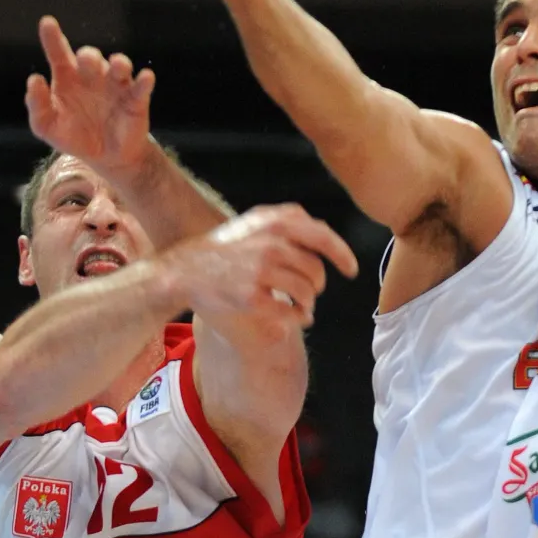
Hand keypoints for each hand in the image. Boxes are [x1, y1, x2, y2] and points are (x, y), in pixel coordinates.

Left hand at [24, 16, 155, 175]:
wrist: (107, 158)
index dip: (52, 38)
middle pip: (91, 57)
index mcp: (68, 79)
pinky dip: (145, 80)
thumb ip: (37, 105)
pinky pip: (142, 86)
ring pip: (120, 66)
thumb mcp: (46, 126)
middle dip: (89, 56)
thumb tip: (34, 79)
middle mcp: (92, 77)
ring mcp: (116, 86)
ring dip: (120, 63)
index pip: (59, 54)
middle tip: (87, 61)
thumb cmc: (74, 137)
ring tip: (118, 66)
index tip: (47, 22)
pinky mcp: (136, 100)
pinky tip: (146, 77)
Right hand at [172, 203, 359, 326]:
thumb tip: (319, 226)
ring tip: (302, 307)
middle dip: (317, 285)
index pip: (322, 236)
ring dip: (308, 304)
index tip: (352, 270)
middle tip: (311, 291)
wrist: (185, 270)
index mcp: (275, 223)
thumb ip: (286, 220)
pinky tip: (293, 318)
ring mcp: (261, 270)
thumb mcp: (254, 221)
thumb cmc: (224, 247)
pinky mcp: (251, 296)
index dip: (342, 254)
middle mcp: (271, 244)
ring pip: (306, 293)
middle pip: (316, 270)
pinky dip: (297, 318)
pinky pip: (289, 312)